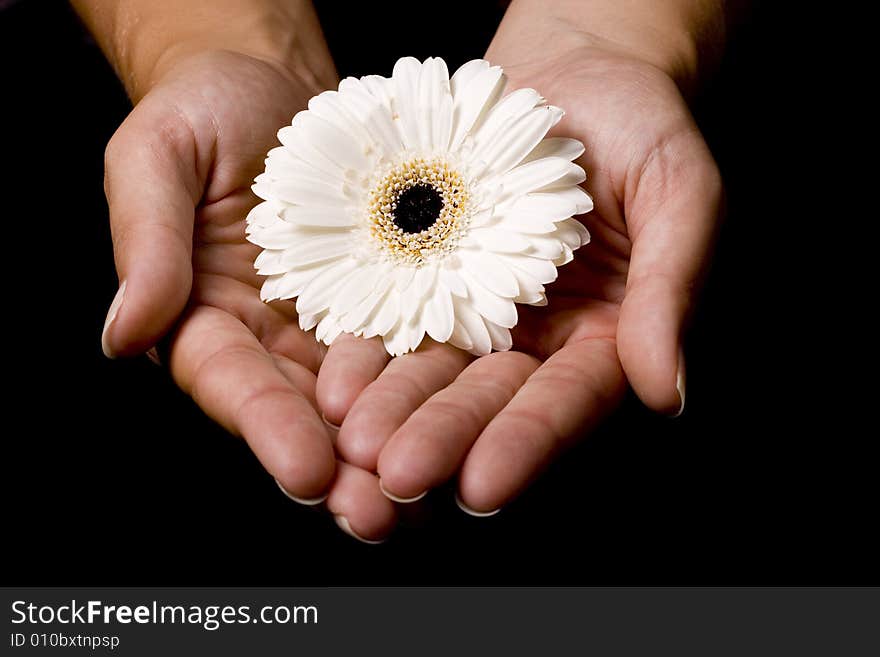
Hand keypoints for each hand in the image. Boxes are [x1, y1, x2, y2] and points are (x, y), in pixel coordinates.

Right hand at [99, 50, 396, 541]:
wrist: (275, 82)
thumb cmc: (203, 110)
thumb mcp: (157, 158)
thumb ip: (147, 244)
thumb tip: (123, 333)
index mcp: (204, 317)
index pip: (231, 382)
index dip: (267, 427)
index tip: (306, 472)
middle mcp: (270, 336)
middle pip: (304, 412)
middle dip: (342, 468)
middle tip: (380, 515)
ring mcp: (331, 323)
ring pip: (364, 396)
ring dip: (396, 445)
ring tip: (433, 492)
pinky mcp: (385, 298)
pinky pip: (412, 340)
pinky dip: (435, 383)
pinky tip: (468, 418)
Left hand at [315, 34, 721, 513]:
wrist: (573, 75)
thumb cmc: (642, 126)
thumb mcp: (679, 195)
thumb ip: (673, 290)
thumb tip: (669, 394)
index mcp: (604, 339)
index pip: (566, 403)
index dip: (527, 443)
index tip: (483, 484)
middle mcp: (537, 341)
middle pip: (488, 400)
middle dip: (443, 437)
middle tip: (396, 476)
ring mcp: (477, 313)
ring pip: (433, 371)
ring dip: (392, 408)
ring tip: (353, 440)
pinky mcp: (429, 280)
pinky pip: (394, 318)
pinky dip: (365, 351)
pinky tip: (334, 382)